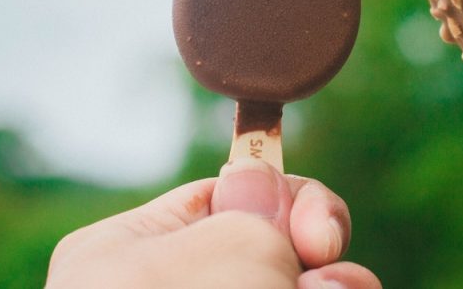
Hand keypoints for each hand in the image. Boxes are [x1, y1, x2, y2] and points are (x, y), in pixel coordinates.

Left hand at [47, 159, 379, 287]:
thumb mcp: (230, 250)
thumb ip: (261, 209)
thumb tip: (263, 184)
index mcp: (128, 251)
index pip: (230, 193)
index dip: (290, 198)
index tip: (323, 235)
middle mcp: (166, 286)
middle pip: (274, 241)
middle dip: (319, 251)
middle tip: (326, 268)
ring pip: (296, 282)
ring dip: (334, 285)